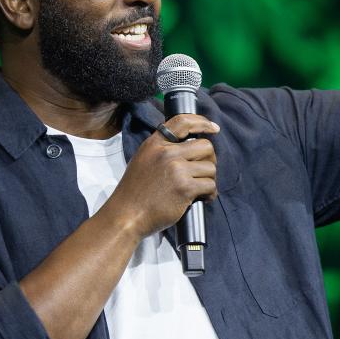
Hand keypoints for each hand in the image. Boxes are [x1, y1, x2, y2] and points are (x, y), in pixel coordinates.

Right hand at [103, 114, 219, 238]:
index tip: (213, 128)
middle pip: (205, 146)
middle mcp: (166, 153)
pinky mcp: (185, 187)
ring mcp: (177, 170)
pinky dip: (210, 193)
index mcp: (155, 144)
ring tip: (199, 189)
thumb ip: (163, 150)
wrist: (126, 216)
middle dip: (209, 159)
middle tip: (203, 172)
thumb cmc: (135, 193)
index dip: (202, 122)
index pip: (182, 122)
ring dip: (209, 179)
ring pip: (210, 167)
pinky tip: (202, 198)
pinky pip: (210, 185)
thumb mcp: (143, 160)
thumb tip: (191, 145)